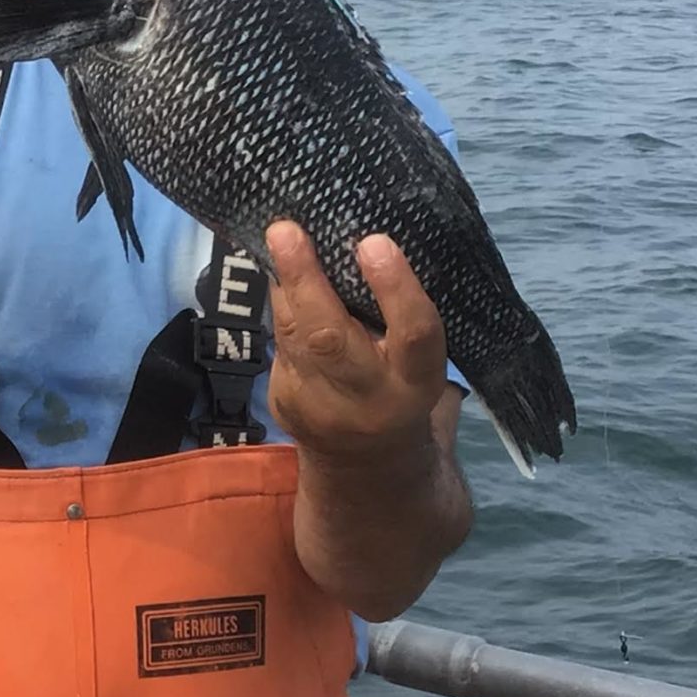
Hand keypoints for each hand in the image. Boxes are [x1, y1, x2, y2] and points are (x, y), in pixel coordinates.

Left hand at [264, 223, 448, 465]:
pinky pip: (279, 342)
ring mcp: (319, 406)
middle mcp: (367, 399)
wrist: (367, 464)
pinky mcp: (284, 404)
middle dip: (305, 281)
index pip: (413, 334)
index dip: (394, 288)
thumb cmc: (401, 386)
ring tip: (280, 237)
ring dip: (284, 284)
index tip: (374, 241)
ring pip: (293, 336)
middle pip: (330, 338)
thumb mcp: (416, 361)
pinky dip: (281, 305)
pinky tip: (280, 275)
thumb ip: (398, 316)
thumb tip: (360, 239)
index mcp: (415, 382)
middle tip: (286, 231)